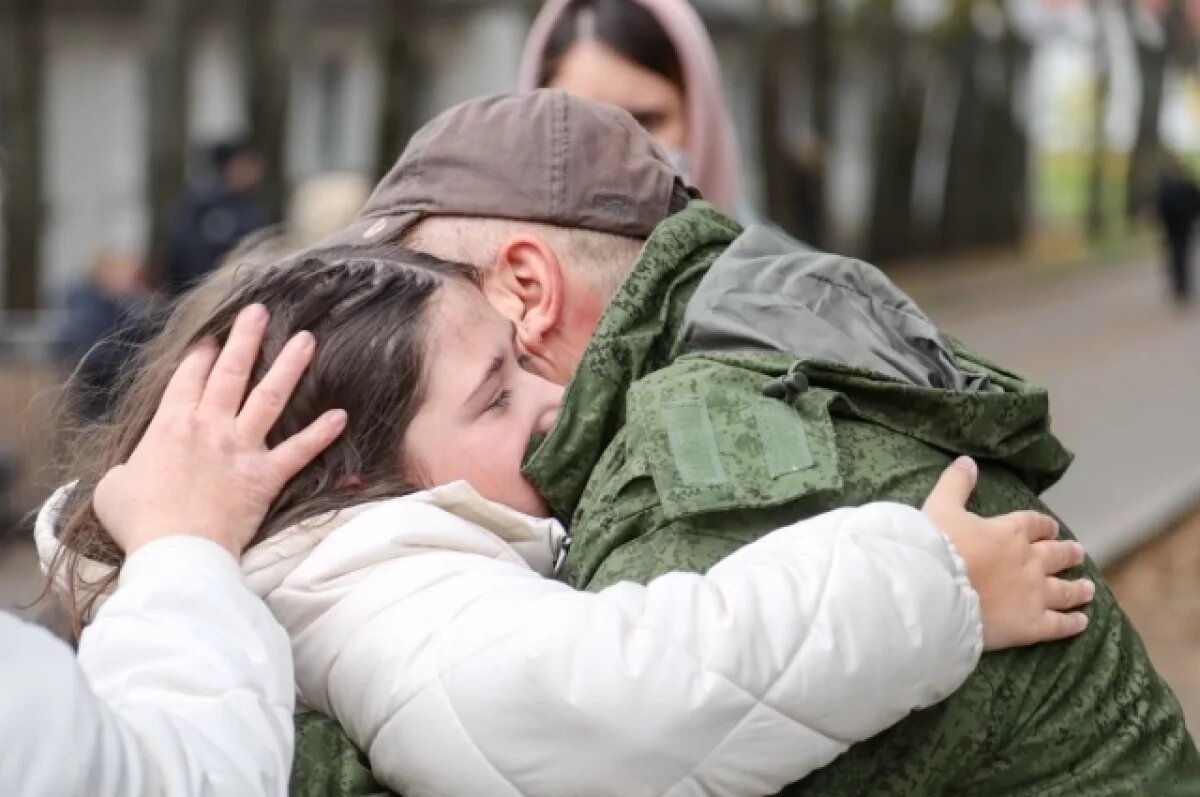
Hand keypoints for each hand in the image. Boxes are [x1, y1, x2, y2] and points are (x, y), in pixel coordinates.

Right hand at [93, 304, 346, 557]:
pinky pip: (299, 451)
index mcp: (171, 426)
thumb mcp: (114, 488)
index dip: (201, 355)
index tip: (213, 336)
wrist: (176, 552)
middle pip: (231, 372)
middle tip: (261, 312)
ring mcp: (241, 449)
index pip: (189, 378)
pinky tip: (341, 415)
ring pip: (270, 397)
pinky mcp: (265, 476)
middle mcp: (210, 428)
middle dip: (246, 338)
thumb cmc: (140, 523)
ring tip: (308, 339)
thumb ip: (127, 468)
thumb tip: (132, 471)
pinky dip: (321, 434)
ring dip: (290, 366)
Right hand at [922, 457, 1093, 650]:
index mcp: (1010, 532)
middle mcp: (1030, 561)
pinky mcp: (1033, 624)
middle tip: (1077, 553)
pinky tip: (1081, 621)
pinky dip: (1072, 623)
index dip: (1043, 526)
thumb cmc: (937, 547)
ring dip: (1077, 588)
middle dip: (1067, 553)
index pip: (1033, 524)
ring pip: (1064, 590)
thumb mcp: (940, 507)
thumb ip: (955, 485)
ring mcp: (1035, 594)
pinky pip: (1059, 624)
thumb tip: (967, 461)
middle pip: (1055, 556)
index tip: (1050, 528)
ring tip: (1087, 588)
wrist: (936, 591)